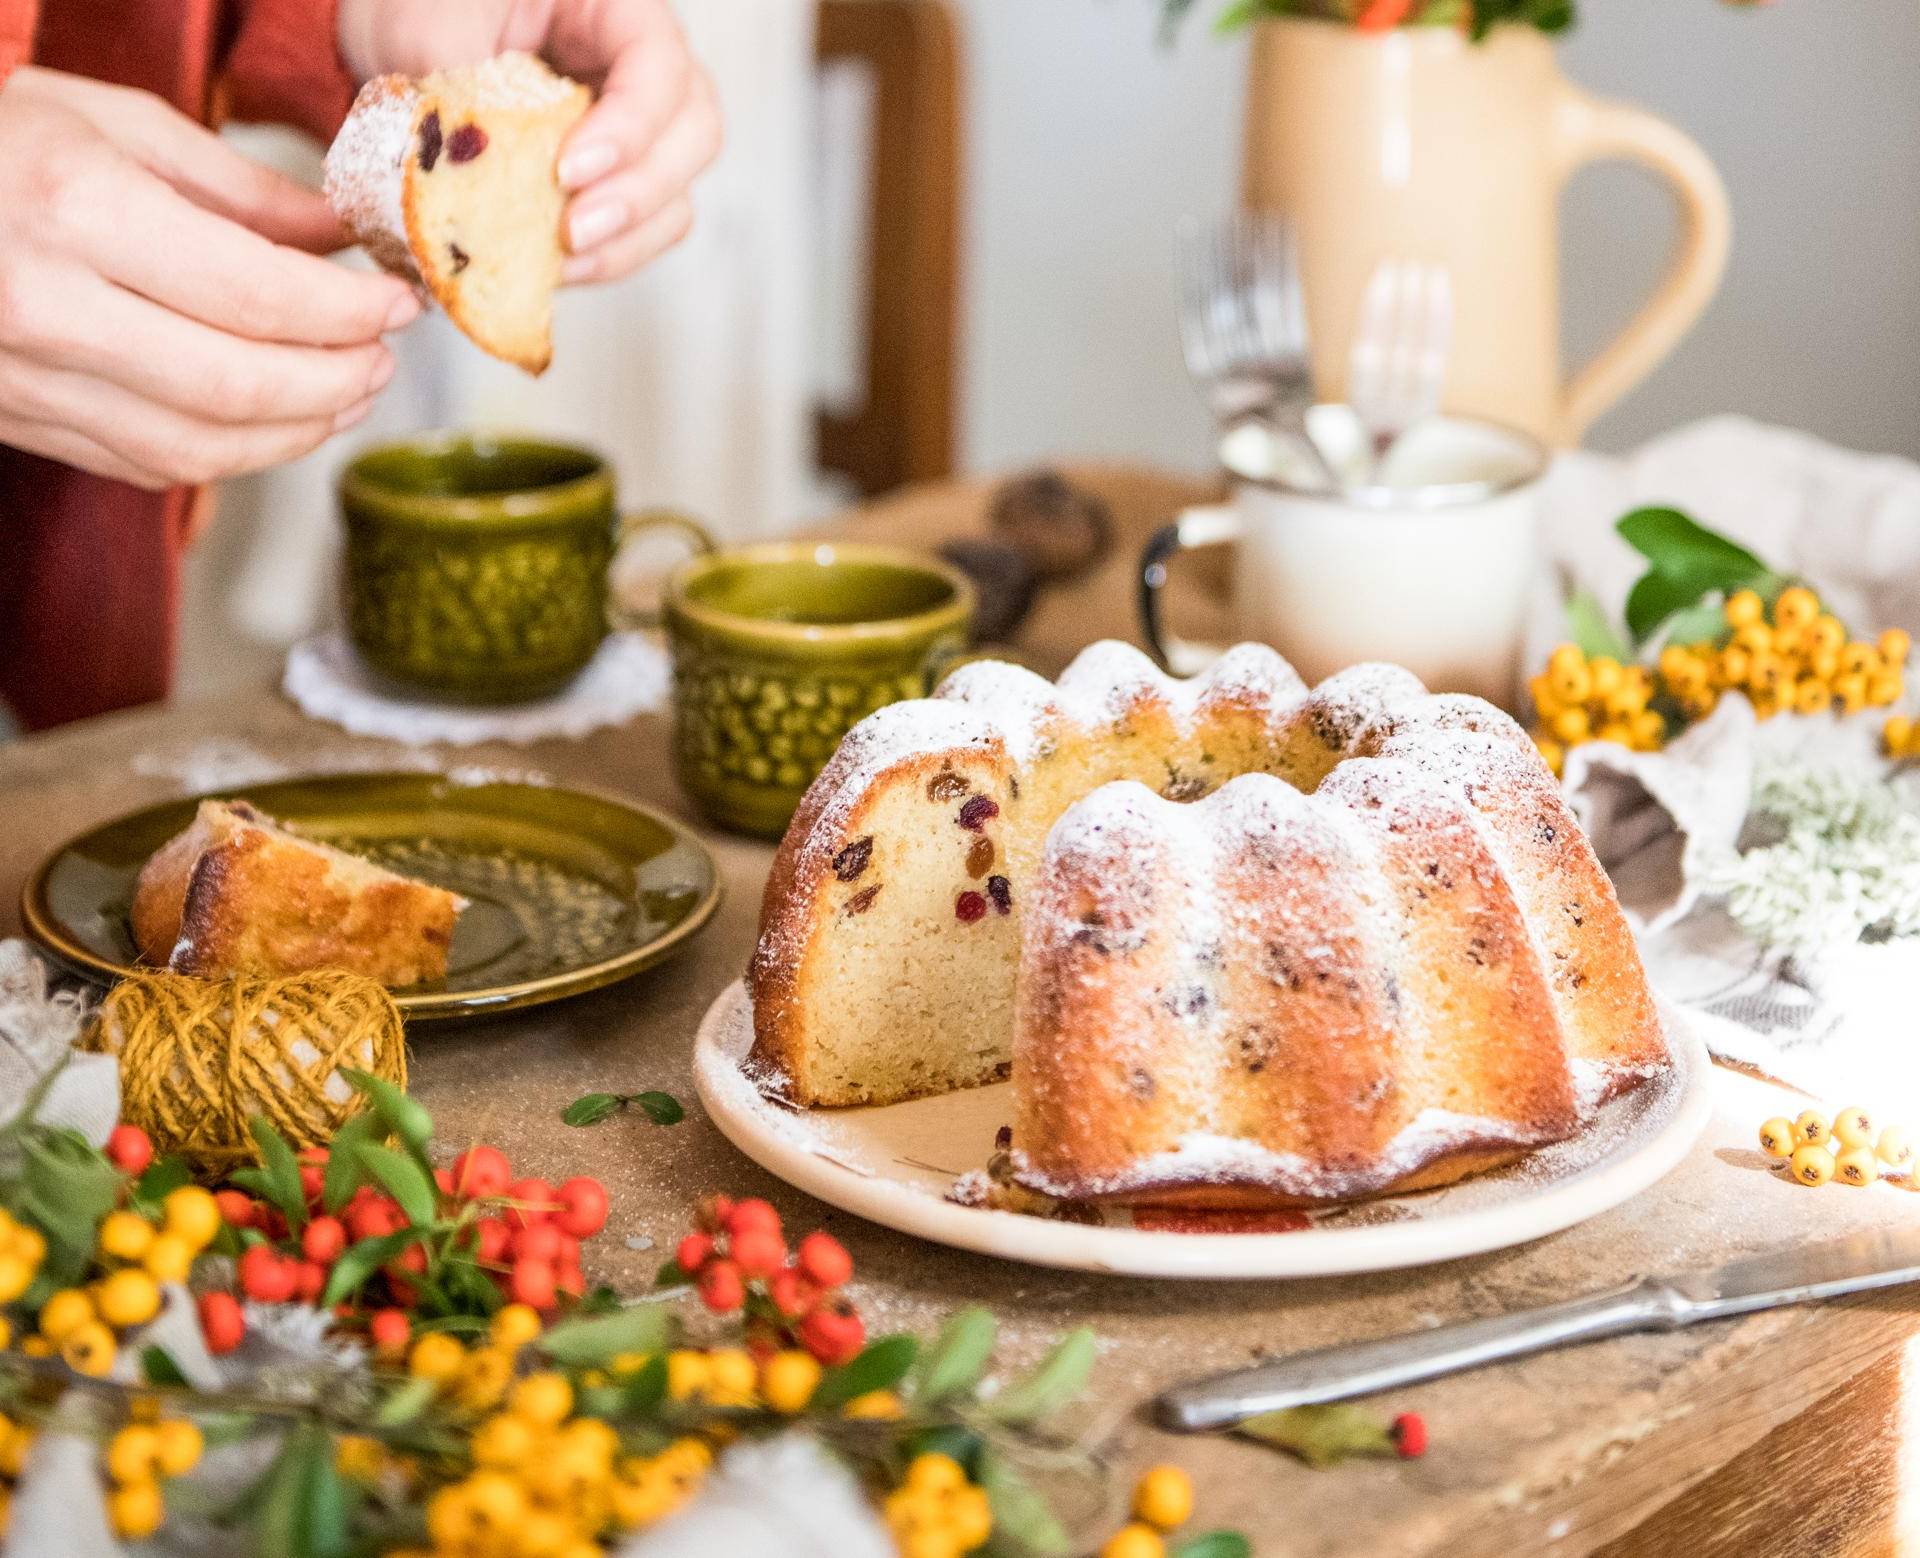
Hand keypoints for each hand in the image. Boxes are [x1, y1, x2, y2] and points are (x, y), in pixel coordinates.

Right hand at [0, 68, 418, 489]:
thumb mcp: (113, 124)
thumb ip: (240, 188)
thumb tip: (344, 239)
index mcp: (75, 208)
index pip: (257, 293)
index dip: (348, 311)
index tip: (398, 304)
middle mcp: (47, 306)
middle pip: (241, 385)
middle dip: (338, 380)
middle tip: (382, 358)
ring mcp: (28, 379)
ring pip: (204, 446)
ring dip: (300, 431)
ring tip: (349, 392)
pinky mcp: (23, 423)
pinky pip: (154, 465)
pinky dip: (235, 453)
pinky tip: (279, 420)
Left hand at [338, 0, 722, 284]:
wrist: (401, 38)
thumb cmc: (421, 7)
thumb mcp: (430, 23)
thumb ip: (460, 88)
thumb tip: (473, 177)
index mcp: (614, 5)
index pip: (660, 64)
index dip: (630, 125)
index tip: (568, 171)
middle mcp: (643, 65)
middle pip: (695, 133)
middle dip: (638, 193)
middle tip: (573, 230)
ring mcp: (640, 128)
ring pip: (678, 193)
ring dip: (628, 239)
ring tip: (562, 260)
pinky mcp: (617, 181)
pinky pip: (643, 230)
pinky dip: (608, 256)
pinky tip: (555, 267)